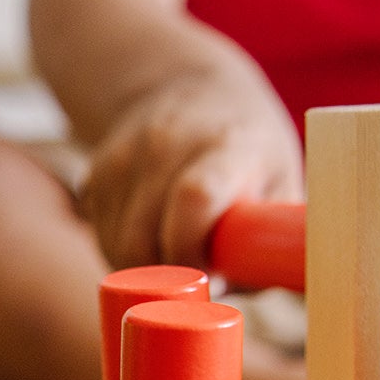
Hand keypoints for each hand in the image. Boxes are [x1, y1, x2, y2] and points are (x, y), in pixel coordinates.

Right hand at [82, 69, 300, 269]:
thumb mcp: (282, 182)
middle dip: (164, 278)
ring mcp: (125, 153)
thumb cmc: (248, 149)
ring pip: (115, 244)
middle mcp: (166, 143)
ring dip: (142, 268)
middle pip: (141, 237)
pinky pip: (100, 232)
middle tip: (194, 278)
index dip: (192, 250)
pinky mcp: (98, 168)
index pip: (194, 197)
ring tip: (175, 255)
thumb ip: (267, 240)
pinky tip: (152, 234)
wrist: (190, 88)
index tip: (209, 274)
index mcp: (226, 146)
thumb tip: (225, 291)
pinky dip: (121, 248)